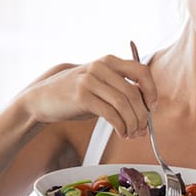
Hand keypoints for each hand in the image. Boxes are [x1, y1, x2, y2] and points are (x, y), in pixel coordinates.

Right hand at [19, 55, 157, 138]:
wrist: (43, 97)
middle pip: (134, 93)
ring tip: (132, 134)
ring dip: (132, 124)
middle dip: (142, 115)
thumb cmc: (76, 93)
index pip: (141, 71)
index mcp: (109, 61)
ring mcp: (90, 80)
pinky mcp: (82, 96)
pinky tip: (121, 133)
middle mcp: (101, 67)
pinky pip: (110, 114)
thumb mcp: (99, 83)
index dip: (151, 90)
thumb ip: (120, 88)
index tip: (152, 107)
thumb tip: (147, 108)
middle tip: (143, 130)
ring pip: (123, 105)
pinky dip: (120, 126)